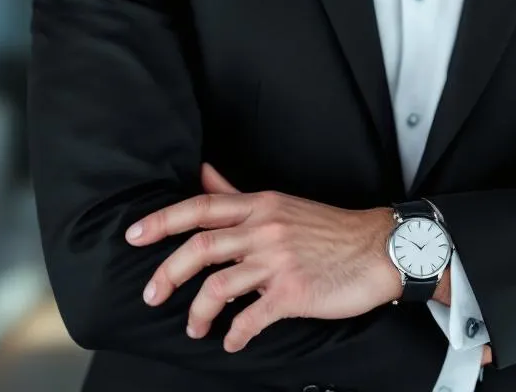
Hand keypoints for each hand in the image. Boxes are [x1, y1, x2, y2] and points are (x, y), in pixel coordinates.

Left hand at [126, 164, 400, 351]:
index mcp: (260, 205)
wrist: (381, 249)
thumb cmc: (331, 229)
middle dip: (167, 274)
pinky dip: (235, 334)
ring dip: (197, 313)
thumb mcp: (281, 203)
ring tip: (195, 327)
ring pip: (218, 288)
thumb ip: (237, 193)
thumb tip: (202, 174)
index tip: (134, 236)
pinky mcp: (293, 294)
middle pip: (199, 249)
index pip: (200, 207)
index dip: (162, 221)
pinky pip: (250, 318)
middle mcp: (264, 229)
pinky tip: (232, 341)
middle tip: (151, 295)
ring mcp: (278, 262)